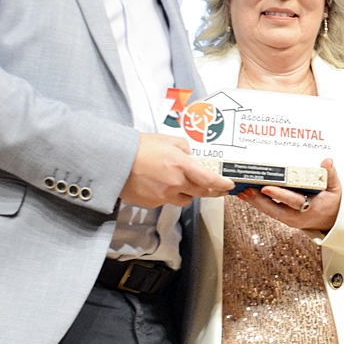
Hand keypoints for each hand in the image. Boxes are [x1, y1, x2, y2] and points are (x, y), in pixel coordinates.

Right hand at [119, 134, 233, 207]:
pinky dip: (169, 194)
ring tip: (184, 184)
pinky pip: (168, 200)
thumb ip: (184, 148)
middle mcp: (175, 183)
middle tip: (217, 190)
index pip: (209, 180)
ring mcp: (164, 195)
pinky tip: (161, 184)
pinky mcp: (153, 203)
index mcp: (181, 165)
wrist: (115, 161)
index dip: (221, 185)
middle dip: (211, 191)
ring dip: (189, 193)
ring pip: (185, 199)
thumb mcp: (167, 140)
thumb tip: (191, 157)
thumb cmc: (138, 148)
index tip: (228, 185)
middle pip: (201, 193)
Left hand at [238, 159, 341, 231]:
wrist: (331, 220)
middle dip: (259, 200)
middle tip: (247, 189)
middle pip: (274, 209)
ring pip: (269, 211)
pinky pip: (268, 210)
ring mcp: (288, 219)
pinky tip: (248, 195)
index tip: (266, 188)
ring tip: (243, 191)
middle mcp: (297, 216)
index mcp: (310, 208)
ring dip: (255, 201)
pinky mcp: (283, 217)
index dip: (279, 195)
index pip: (293, 201)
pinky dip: (257, 203)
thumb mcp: (335, 188)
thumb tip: (327, 162)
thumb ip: (330, 174)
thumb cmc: (332, 203)